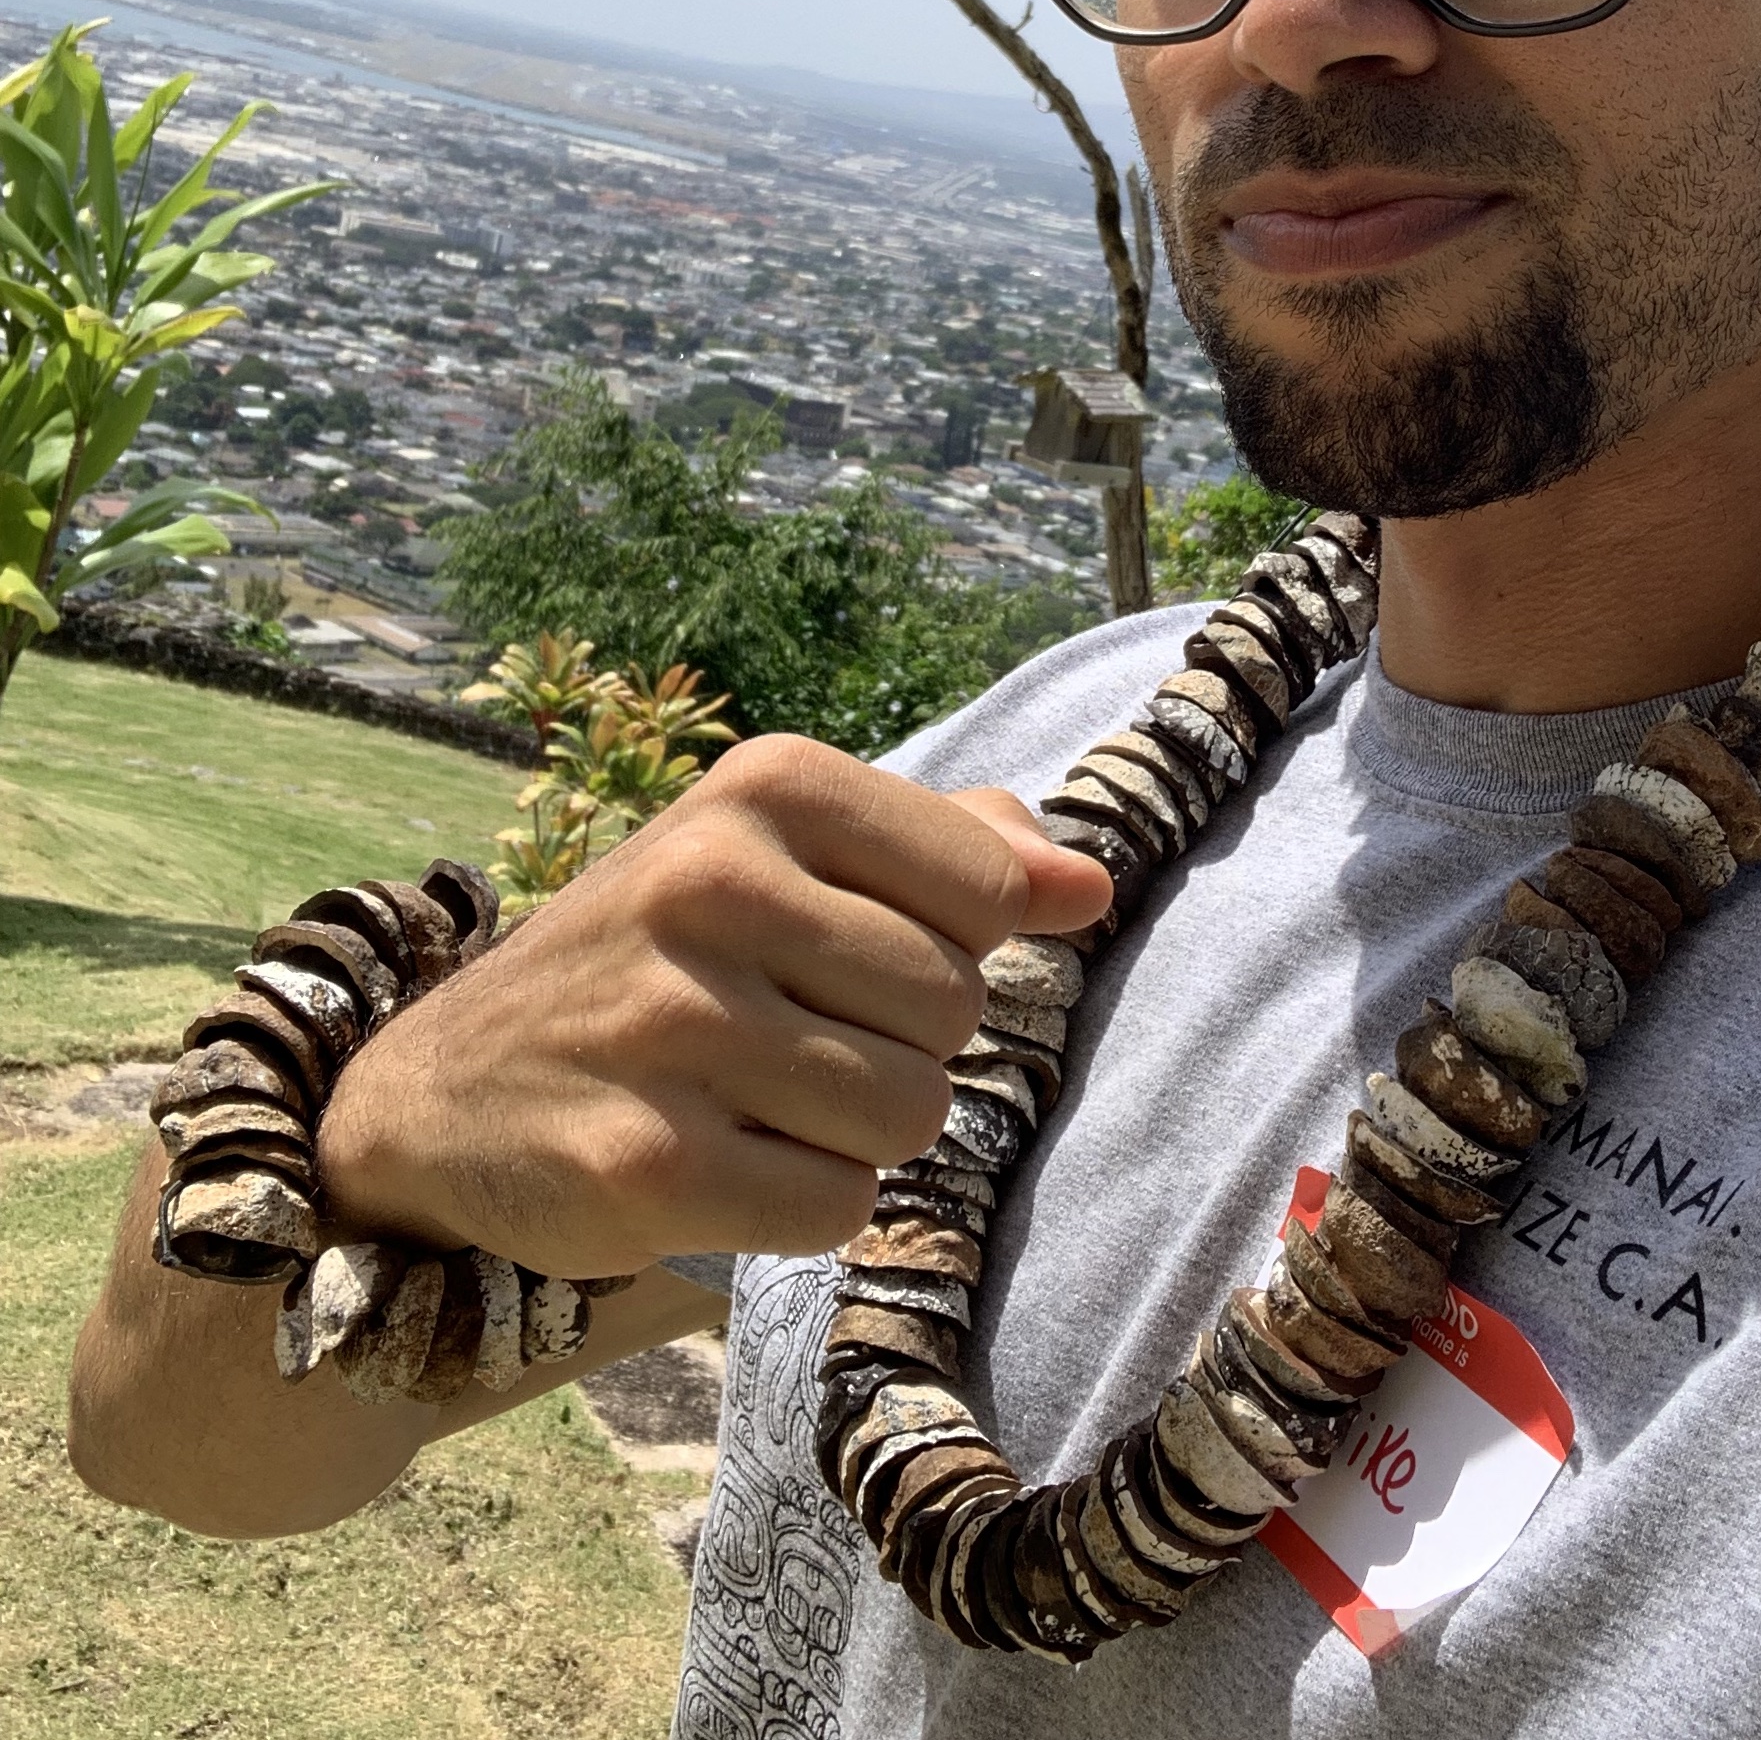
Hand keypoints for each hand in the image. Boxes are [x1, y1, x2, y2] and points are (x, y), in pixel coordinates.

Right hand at [317, 736, 1109, 1279]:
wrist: (440, 1089)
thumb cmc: (662, 961)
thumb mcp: (785, 856)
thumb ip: (953, 848)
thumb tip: (1088, 886)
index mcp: (764, 786)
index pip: (991, 889)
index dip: (954, 947)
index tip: (856, 952)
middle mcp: (709, 883)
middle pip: (954, 1010)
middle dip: (900, 1044)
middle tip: (787, 1036)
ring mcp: (669, 1024)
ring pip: (909, 1115)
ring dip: (856, 1133)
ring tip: (757, 1102)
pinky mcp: (642, 1161)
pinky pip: (838, 1207)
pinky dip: (804, 1206)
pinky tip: (722, 1166)